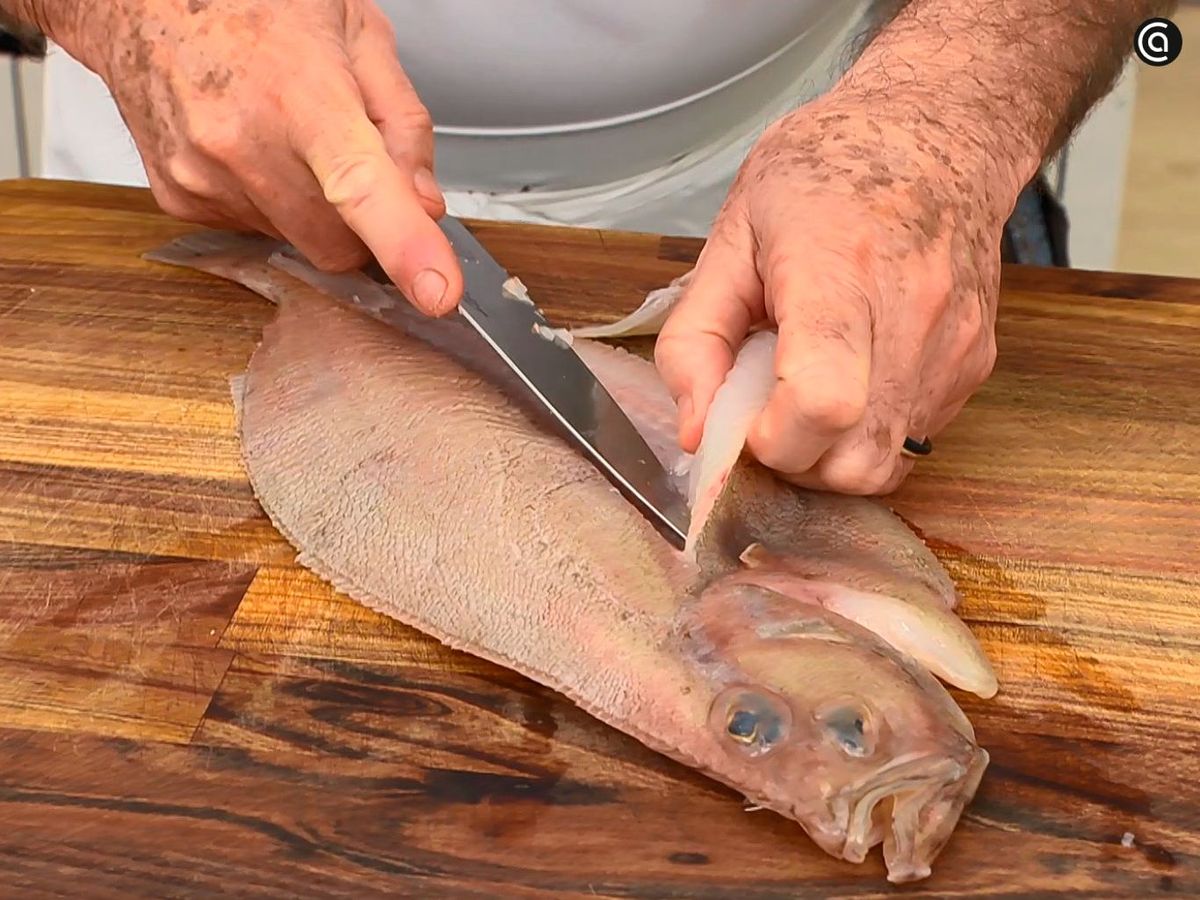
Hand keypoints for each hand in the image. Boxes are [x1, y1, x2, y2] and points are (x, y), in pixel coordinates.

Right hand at [62, 0, 460, 314]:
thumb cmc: (252, 2)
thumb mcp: (356, 31)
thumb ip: (403, 122)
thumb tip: (425, 205)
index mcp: (301, 96)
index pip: (361, 187)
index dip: (404, 246)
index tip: (438, 292)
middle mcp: (242, 144)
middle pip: (337, 245)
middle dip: (362, 228)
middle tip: (352, 164)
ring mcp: (203, 178)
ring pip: (297, 244)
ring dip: (312, 210)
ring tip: (288, 135)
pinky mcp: (179, 200)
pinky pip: (254, 232)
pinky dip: (269, 205)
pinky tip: (253, 148)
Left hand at [654, 90, 1018, 493]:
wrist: (937, 132)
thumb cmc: (826, 171)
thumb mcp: (732, 234)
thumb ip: (696, 338)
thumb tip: (695, 433)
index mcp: (839, 272)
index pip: (822, 402)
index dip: (773, 440)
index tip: (744, 420)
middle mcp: (911, 318)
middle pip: (853, 462)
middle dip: (794, 463)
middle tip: (767, 412)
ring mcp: (950, 349)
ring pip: (885, 467)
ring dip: (830, 458)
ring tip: (805, 395)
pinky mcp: (973, 366)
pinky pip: (913, 440)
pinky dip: (867, 434)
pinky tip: (851, 378)